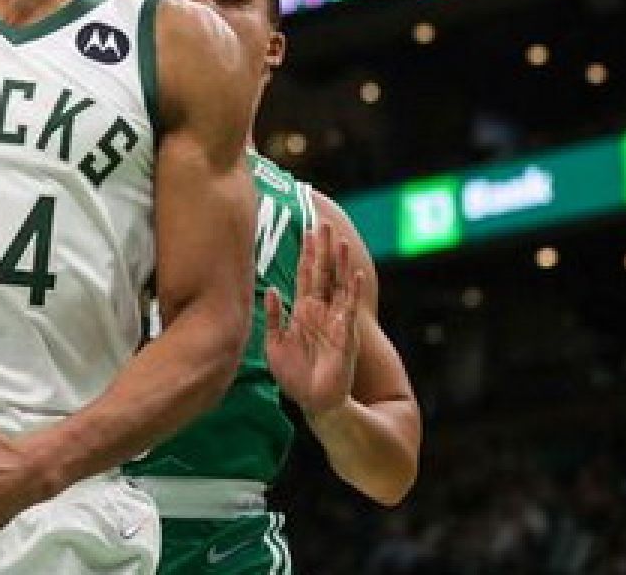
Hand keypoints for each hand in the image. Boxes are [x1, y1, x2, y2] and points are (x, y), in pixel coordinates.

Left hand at [263, 222, 364, 421]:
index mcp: (303, 312)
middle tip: (324, 224)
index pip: (306, 276)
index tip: (307, 231)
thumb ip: (273, 317)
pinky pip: (348, 310)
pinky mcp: (344, 335)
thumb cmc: (295, 376)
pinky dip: (350, 292)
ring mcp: (334, 321)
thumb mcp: (274, 344)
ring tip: (340, 241)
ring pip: (338, 286)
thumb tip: (271, 290)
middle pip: (323, 273)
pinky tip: (353, 275)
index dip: (306, 254)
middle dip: (323, 249)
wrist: (314, 402)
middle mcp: (320, 312)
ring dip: (339, 264)